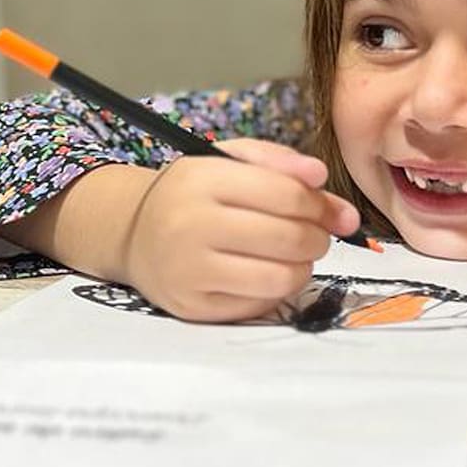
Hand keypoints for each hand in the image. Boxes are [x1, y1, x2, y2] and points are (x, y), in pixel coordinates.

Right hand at [120, 139, 359, 322]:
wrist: (134, 233)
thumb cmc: (194, 194)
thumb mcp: (230, 160)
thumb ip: (281, 162)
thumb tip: (321, 178)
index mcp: (201, 179)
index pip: (286, 194)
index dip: (321, 205)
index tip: (332, 212)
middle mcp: (190, 224)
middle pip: (288, 238)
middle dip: (318, 238)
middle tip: (316, 236)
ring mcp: (188, 270)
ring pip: (280, 277)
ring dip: (303, 268)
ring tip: (295, 256)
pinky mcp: (192, 306)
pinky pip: (260, 304)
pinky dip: (276, 290)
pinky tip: (267, 273)